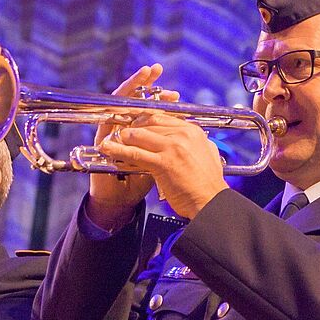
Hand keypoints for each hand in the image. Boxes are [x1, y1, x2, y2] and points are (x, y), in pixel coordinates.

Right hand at [86, 64, 171, 227]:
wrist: (121, 200)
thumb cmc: (141, 181)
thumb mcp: (159, 160)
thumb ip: (166, 144)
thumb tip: (185, 128)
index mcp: (138, 132)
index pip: (148, 108)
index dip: (160, 99)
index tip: (175, 94)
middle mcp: (123, 127)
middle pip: (132, 98)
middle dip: (144, 83)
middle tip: (156, 69)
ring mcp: (111, 131)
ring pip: (118, 101)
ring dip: (132, 85)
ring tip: (144, 73)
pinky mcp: (101, 138)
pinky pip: (109, 116)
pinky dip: (118, 104)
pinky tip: (128, 94)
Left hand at [91, 111, 228, 219]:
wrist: (210, 203)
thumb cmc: (208, 184)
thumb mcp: (208, 154)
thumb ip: (198, 143)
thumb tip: (193, 138)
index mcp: (192, 131)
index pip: (162, 116)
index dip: (144, 120)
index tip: (134, 124)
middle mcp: (183, 134)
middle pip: (149, 122)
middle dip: (132, 127)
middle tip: (120, 132)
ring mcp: (172, 147)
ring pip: (139, 135)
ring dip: (123, 137)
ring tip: (112, 141)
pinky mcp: (163, 162)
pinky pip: (135, 153)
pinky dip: (119, 151)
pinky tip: (109, 150)